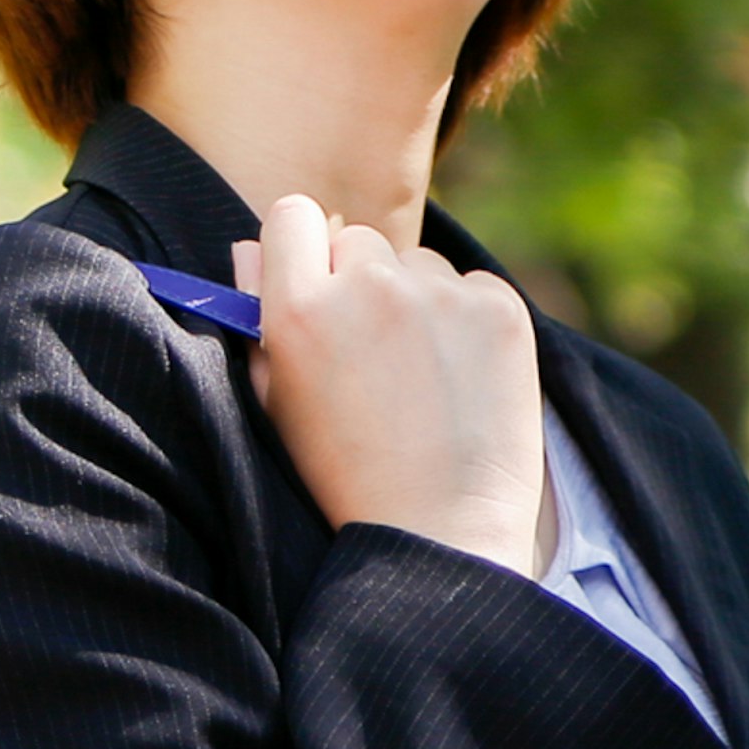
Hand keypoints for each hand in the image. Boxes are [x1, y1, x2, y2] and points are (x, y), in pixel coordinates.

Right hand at [230, 196, 548, 578]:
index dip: (302, 246)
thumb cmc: (345, 476)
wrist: (442, 533)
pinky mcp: (499, 307)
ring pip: (417, 262)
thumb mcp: (277, 405)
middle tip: (372, 350)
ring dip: (415, 298)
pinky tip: (462, 379)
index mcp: (298, 311)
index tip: (316, 279)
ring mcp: (439, 294)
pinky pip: (472, 286)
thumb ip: (258, 319)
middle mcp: (367, 286)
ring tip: (422, 377)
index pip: (291, 216)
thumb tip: (249, 247)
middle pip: (356, 238)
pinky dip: (468, 320)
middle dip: (358, 279)